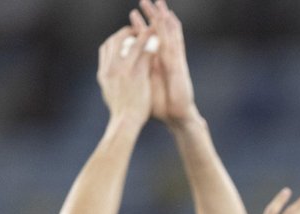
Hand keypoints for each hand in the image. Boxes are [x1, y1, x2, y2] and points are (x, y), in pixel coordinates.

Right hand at [97, 24, 152, 126]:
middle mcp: (110, 68)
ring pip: (131, 43)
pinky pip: (144, 53)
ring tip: (151, 30)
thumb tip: (108, 81)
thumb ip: (110, 84)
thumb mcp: (109, 95)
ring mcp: (123, 70)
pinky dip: (151, 45)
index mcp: (103, 73)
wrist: (125, 123)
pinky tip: (159, 42)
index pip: (106, 49)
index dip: (115, 40)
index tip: (124, 38)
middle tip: (136, 30)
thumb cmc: (121, 114)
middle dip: (125, 32)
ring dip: (141, 34)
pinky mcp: (136, 73)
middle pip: (115, 41)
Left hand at [134, 0, 198, 125]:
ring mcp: (174, 60)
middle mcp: (165, 59)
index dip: (141, 26)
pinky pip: (177, 43)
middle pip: (159, 32)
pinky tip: (172, 19)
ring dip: (165, 18)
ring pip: (169, 34)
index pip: (147, 41)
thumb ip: (135, 79)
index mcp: (154, 64)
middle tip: (148, 0)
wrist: (175, 115)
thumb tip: (120, 76)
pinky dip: (175, 30)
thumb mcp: (142, 88)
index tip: (133, 13)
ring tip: (160, 3)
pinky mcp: (180, 64)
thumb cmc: (158, 105)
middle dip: (154, 16)